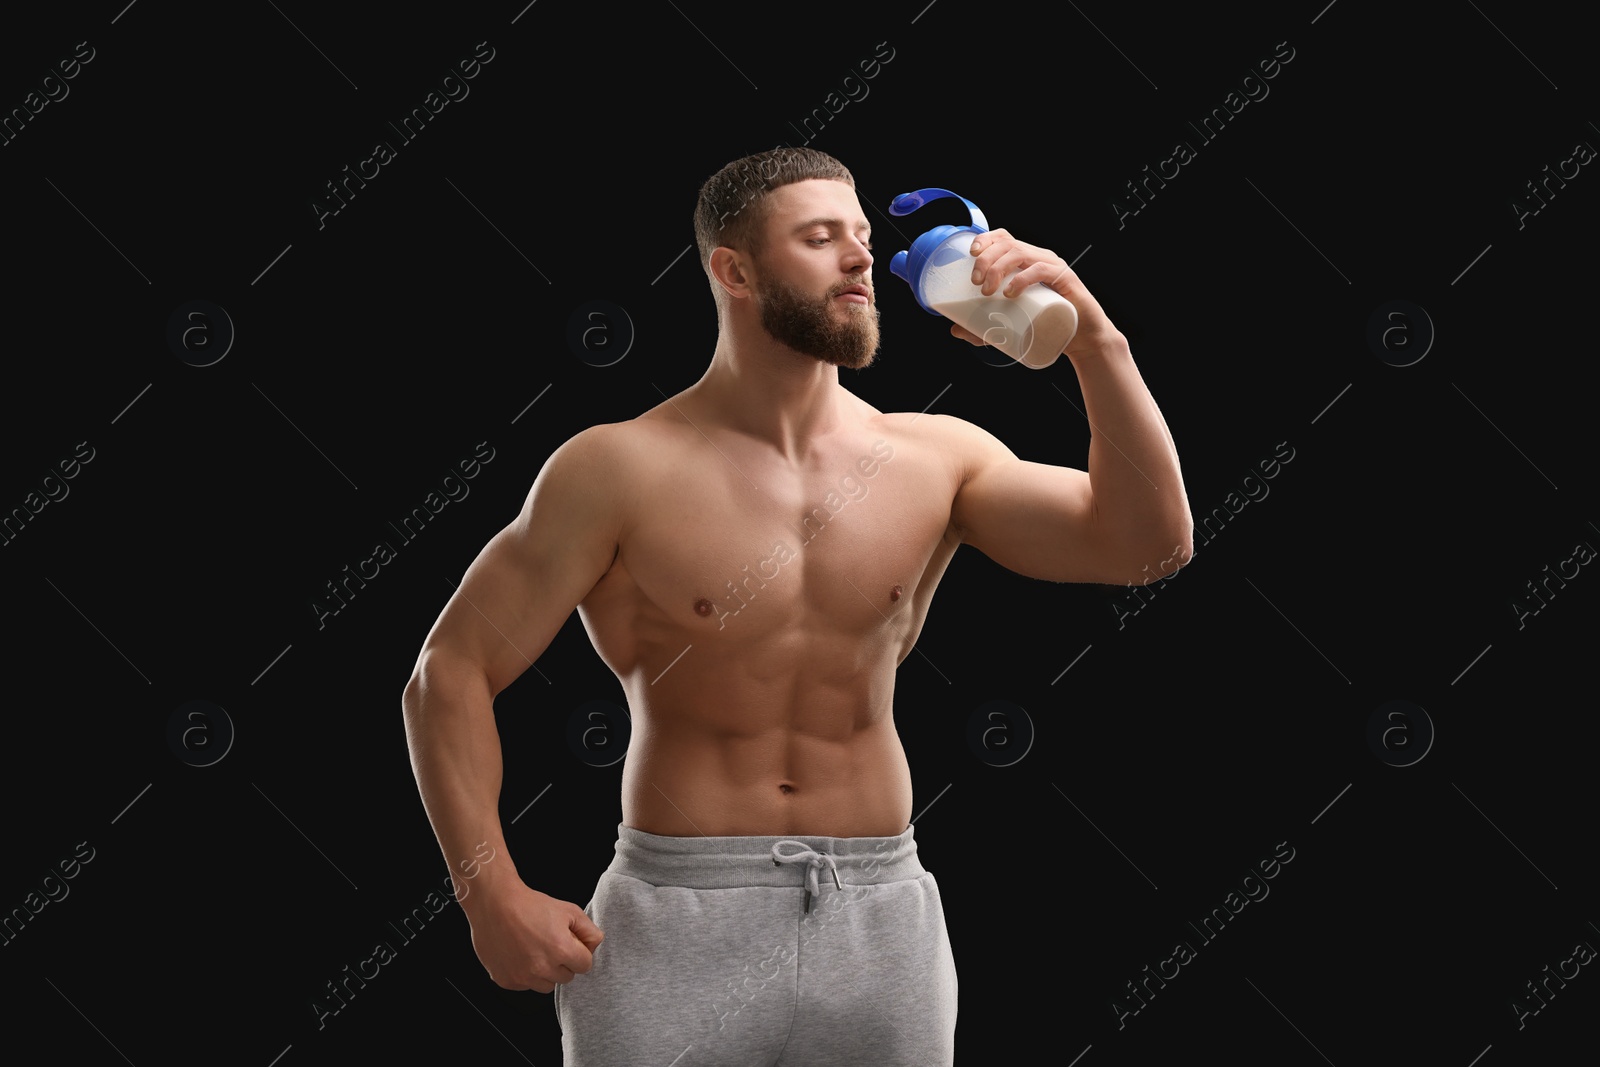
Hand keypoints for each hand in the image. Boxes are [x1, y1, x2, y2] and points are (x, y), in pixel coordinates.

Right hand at [467, 882, 604, 992]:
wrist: (495, 904)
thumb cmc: (530, 905)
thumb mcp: (569, 910)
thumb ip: (589, 931)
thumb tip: (594, 947)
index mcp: (561, 949)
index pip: (585, 966)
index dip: (579, 953)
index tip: (569, 943)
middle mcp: (542, 968)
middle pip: (566, 977)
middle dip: (563, 963)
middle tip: (550, 943)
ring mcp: (522, 977)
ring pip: (546, 985)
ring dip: (545, 972)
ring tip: (535, 950)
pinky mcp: (506, 981)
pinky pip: (525, 985)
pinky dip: (525, 974)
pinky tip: (520, 954)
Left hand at [953, 228, 1123, 360]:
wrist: (1082, 339)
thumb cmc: (1047, 326)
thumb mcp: (1010, 326)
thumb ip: (982, 328)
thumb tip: (955, 330)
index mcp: (1025, 261)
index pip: (1004, 238)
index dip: (985, 239)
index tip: (971, 254)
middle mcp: (1038, 258)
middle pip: (1007, 244)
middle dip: (986, 259)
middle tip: (976, 283)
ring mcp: (1052, 266)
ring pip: (1020, 253)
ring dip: (999, 268)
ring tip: (988, 291)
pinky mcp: (1064, 279)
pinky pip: (1041, 269)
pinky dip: (1023, 278)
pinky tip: (1011, 291)